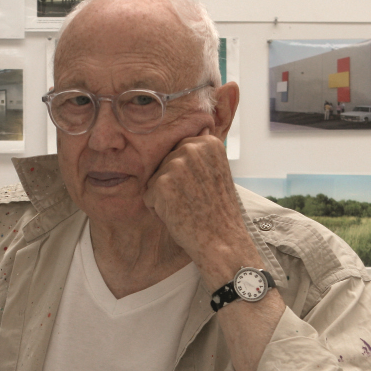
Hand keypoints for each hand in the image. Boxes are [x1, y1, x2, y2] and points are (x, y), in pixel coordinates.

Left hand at [143, 132, 252, 278]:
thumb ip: (202, 154)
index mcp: (207, 142)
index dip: (186, 173)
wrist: (222, 239)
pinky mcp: (162, 184)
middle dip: (173, 183)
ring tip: (188, 207)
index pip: (179, 150)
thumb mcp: (217, 171)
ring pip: (155, 180)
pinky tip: (179, 216)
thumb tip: (199, 131)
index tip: (202, 187)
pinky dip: (159, 211)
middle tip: (195, 199)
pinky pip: (148, 197)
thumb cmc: (218, 210)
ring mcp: (176, 165)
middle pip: (164, 164)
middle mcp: (191, 148)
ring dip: (165, 197)